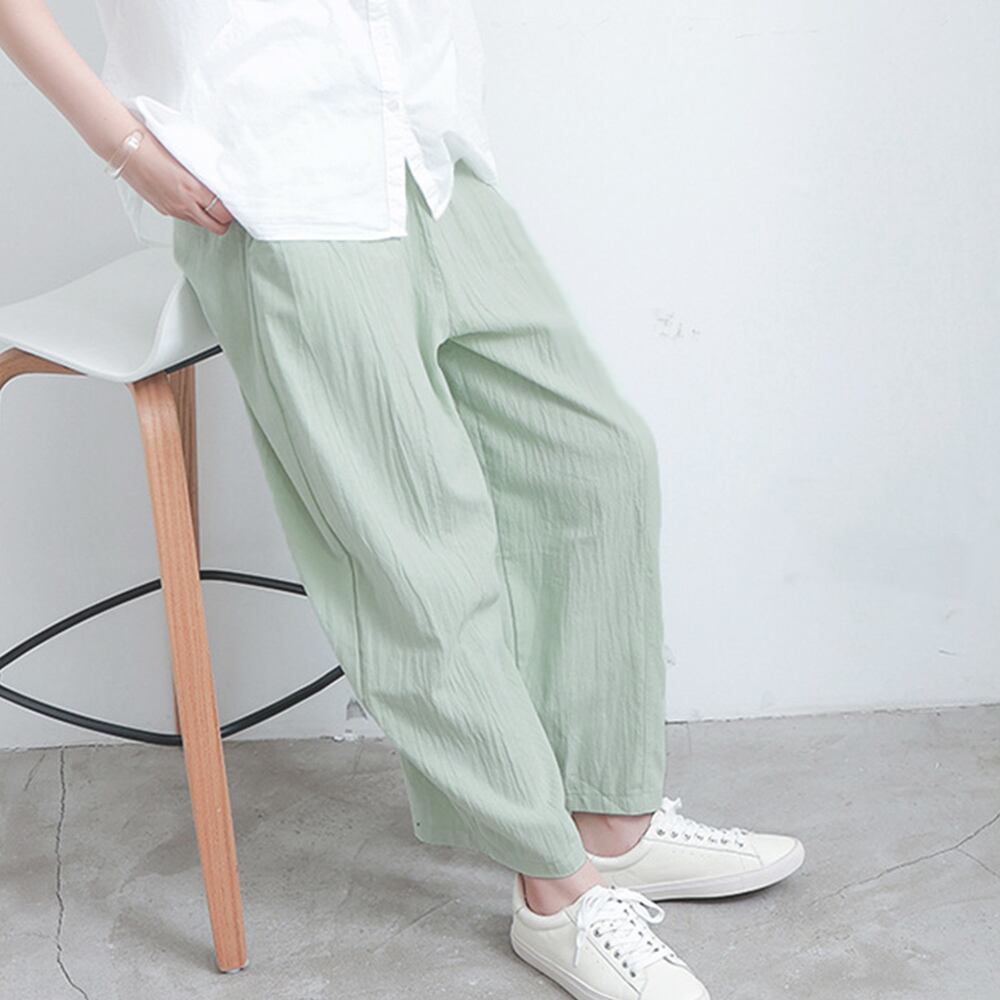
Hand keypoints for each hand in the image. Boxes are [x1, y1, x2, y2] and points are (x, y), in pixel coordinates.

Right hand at [119, 127, 233, 235]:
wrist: (125, 147)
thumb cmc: (153, 144)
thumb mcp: (187, 157)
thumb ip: (204, 174)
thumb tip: (219, 182)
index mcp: (194, 189)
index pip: (224, 213)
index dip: (232, 211)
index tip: (233, 203)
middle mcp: (185, 204)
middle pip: (217, 227)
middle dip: (224, 221)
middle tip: (224, 209)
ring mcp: (173, 210)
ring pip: (201, 225)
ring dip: (208, 218)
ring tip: (207, 203)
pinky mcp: (163, 210)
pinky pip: (184, 218)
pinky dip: (191, 213)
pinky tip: (188, 198)